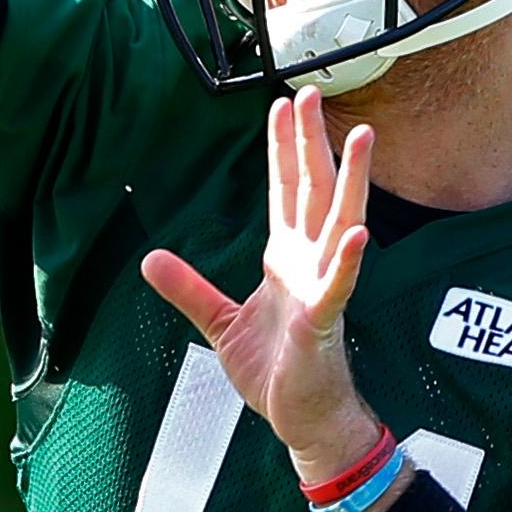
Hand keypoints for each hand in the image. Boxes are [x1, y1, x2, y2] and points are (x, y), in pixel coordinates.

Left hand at [142, 92, 381, 482]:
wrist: (300, 418)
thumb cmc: (274, 370)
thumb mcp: (218, 322)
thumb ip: (189, 287)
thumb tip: (150, 258)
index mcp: (285, 260)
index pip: (285, 192)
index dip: (283, 149)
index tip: (283, 107)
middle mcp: (309, 263)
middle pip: (312, 190)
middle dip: (312, 143)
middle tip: (313, 93)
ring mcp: (321, 288)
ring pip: (339, 223)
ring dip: (350, 180)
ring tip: (360, 137)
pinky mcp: (324, 321)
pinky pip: (339, 286)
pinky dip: (350, 260)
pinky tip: (362, 233)